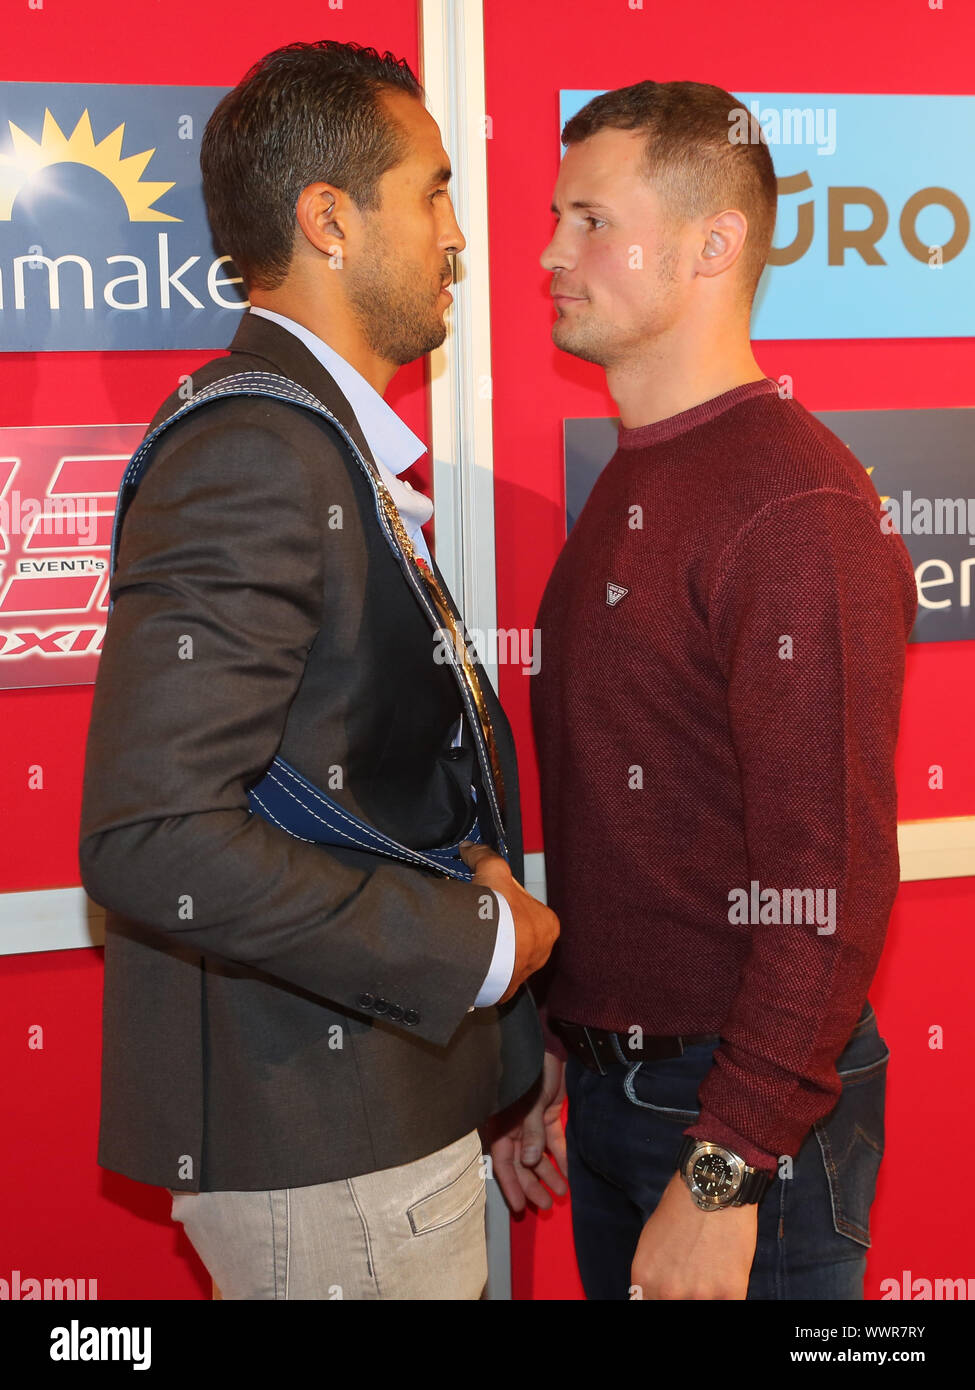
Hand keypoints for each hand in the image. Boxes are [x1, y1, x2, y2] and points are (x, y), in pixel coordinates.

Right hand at [458, 842, 558, 1003]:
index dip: (504, 899)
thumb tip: (470, 847)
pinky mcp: (505, 990)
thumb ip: (484, 856)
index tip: (488, 897)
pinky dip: (483, 968)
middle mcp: (542, 951)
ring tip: (470, 938)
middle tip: (477, 918)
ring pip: (505, 955)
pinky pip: (493, 976)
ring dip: (491, 949)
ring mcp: (525, 973)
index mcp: (547, 924)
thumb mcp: (493, 871)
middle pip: (516, 932)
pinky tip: (470, 958)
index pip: (525, 906)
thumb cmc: (497, 913)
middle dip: (498, 926)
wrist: (481, 953)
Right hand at [487, 1051, 567, 1212]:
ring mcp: (532, 1122)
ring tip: (562, 1193)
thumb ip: (530, 1131)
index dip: (511, 1185)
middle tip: (546, 1205)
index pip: (503, 1162)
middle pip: (521, 1163)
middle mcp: (515, 1127)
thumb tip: (528, 1161)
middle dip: (533, 1184)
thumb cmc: (530, 1071)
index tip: (520, 1207)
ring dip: (549, 1172)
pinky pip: (553, 1140)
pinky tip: (569, 1170)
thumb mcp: (529, 1102)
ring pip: (538, 1154)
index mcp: (502, 1125)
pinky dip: (560, 1154)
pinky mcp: (548, 1114)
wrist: (547, 1043)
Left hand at [629, 1170, 757, 1299]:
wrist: (714, 1186)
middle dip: (685, 1296)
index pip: (648, 1305)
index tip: (675, 1293)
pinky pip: (730, 1306)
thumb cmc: (680, 1208)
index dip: (661, 1299)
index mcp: (644, 1278)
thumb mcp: (649, 1241)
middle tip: (694, 1277)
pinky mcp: (731, 1292)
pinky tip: (726, 1278)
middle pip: (676, 1308)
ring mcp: (700, 1295)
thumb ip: (651, 1276)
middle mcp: (668, 1292)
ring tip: (710, 1271)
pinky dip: (727, 1295)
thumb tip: (652, 1296)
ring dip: (707, 1295)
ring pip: (702, 1306)